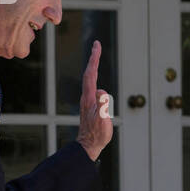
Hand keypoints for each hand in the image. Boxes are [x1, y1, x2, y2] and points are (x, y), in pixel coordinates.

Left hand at [77, 41, 113, 160]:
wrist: (88, 145)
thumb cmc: (97, 134)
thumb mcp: (102, 120)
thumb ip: (102, 106)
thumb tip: (102, 91)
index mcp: (89, 98)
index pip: (91, 74)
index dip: (94, 59)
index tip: (97, 46)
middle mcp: (86, 96)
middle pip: (89, 73)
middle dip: (93, 58)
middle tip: (96, 45)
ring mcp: (87, 101)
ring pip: (90, 79)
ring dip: (93, 66)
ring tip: (96, 56)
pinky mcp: (90, 105)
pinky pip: (92, 86)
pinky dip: (94, 76)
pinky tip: (96, 77)